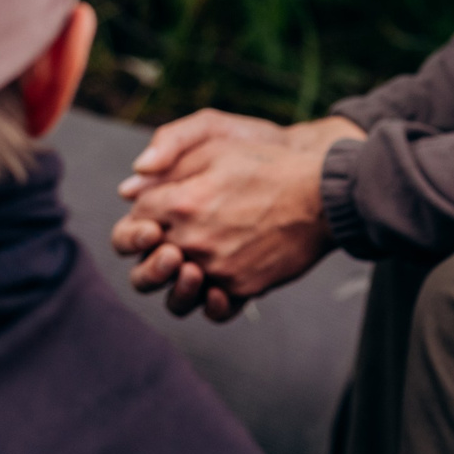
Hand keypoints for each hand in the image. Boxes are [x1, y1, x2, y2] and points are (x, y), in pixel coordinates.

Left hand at [110, 112, 362, 317]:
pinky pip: (214, 306)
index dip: (145, 212)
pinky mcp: (243, 287)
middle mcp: (192, 239)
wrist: (323, 196)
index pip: (137, 216)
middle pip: (145, 260)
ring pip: (175, 291)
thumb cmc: (270, 165)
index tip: (161, 207)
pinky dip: (212, 299)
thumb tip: (130, 188)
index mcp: (180, 202)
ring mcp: (217, 268)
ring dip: (175, 282)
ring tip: (191, 267)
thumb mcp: (217, 147)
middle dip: (149, 251)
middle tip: (165, 243)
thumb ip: (169, 164)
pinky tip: (217, 285)